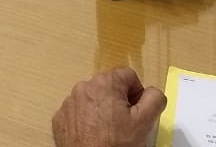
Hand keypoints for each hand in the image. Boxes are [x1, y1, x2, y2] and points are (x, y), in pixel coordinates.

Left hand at [52, 67, 166, 146]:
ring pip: (94, 99)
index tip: (136, 113)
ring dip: (103, 110)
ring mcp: (69, 103)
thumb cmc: (116, 144)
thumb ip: (154, 99)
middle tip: (124, 125)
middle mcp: (84, 87)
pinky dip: (87, 120)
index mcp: (105, 83)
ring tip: (108, 132)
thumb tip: (152, 92)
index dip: (137, 94)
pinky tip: (94, 135)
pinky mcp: (60, 118)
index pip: (128, 76)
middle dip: (119, 102)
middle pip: (110, 87)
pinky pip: (79, 112)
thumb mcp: (144, 122)